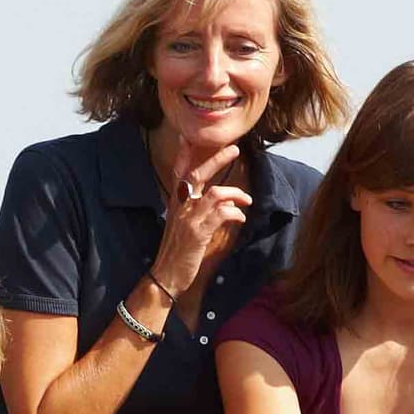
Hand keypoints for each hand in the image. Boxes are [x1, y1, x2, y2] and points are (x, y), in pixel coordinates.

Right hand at [146, 143, 251, 311]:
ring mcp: (189, 219)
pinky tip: (240, 218)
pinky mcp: (198, 233)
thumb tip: (223, 201)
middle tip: (234, 150)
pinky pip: (221, 215)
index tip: (188, 137)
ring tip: (247, 200)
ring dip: (235, 194)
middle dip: (217, 160)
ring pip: (214, 194)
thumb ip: (199, 211)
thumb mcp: (184, 226)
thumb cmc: (177, 252)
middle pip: (197, 175)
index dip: (184, 155)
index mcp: (176, 204)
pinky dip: (235, 214)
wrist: (166, 275)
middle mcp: (180, 207)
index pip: (178, 173)